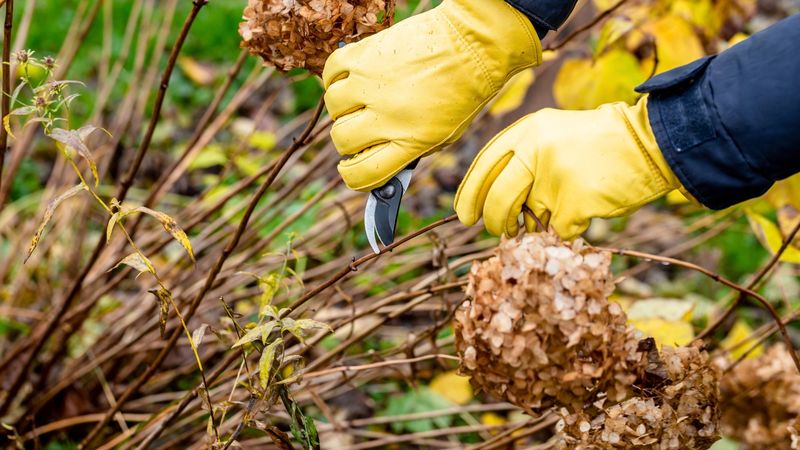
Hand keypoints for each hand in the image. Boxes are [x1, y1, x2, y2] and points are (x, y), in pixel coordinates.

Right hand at [322, 0, 540, 191]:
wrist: (473, 44)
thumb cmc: (463, 92)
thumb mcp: (445, 135)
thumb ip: (411, 151)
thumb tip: (379, 160)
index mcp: (410, 141)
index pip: (363, 174)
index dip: (352, 175)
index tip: (352, 169)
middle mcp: (388, 116)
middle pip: (343, 141)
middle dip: (348, 141)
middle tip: (360, 129)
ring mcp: (373, 84)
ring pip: (333, 107)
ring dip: (343, 108)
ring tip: (359, 100)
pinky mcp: (365, 55)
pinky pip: (331, 72)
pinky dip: (336, 78)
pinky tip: (352, 79)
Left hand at [454, 97, 680, 238]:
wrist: (648, 142)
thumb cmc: (600, 142)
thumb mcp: (553, 134)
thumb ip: (523, 159)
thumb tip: (492, 201)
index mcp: (527, 131)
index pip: (484, 166)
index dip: (470, 194)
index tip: (465, 215)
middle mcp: (535, 151)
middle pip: (498, 198)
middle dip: (495, 220)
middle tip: (500, 229)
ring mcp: (555, 178)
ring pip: (528, 219)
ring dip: (534, 226)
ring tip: (550, 214)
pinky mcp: (574, 204)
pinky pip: (559, 231)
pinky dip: (568, 228)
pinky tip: (585, 209)